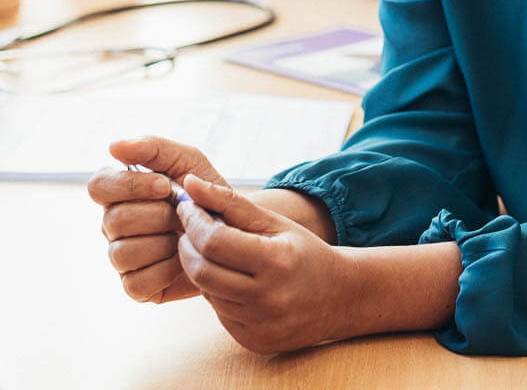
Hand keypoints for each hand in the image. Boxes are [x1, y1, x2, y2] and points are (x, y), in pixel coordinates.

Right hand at [87, 136, 229, 303]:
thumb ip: (152, 148)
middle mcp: (112, 226)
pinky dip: (166, 269)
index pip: (98, 186)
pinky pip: (136, 282)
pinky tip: (183, 257)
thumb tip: (113, 147)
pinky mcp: (136, 287)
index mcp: (118, 193)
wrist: (235, 229)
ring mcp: (122, 257)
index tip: (164, 185)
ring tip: (184, 235)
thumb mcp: (187, 161)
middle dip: (157, 215)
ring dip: (163, 242)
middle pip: (113, 220)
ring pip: (122, 253)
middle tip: (183, 213)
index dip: (129, 185)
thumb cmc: (204, 192)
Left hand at [175, 173, 354, 354]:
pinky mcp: (253, 341)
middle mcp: (267, 299)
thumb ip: (229, 202)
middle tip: (190, 230)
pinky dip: (217, 292)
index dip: (193, 222)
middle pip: (202, 271)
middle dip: (187, 246)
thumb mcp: (274, 222)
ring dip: (201, 269)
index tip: (187, 207)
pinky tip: (231, 280)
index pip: (214, 242)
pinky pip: (219, 313)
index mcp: (276, 262)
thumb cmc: (303, 252)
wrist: (339, 297)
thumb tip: (190, 184)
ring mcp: (260, 325)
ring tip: (215, 253)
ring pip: (207, 293)